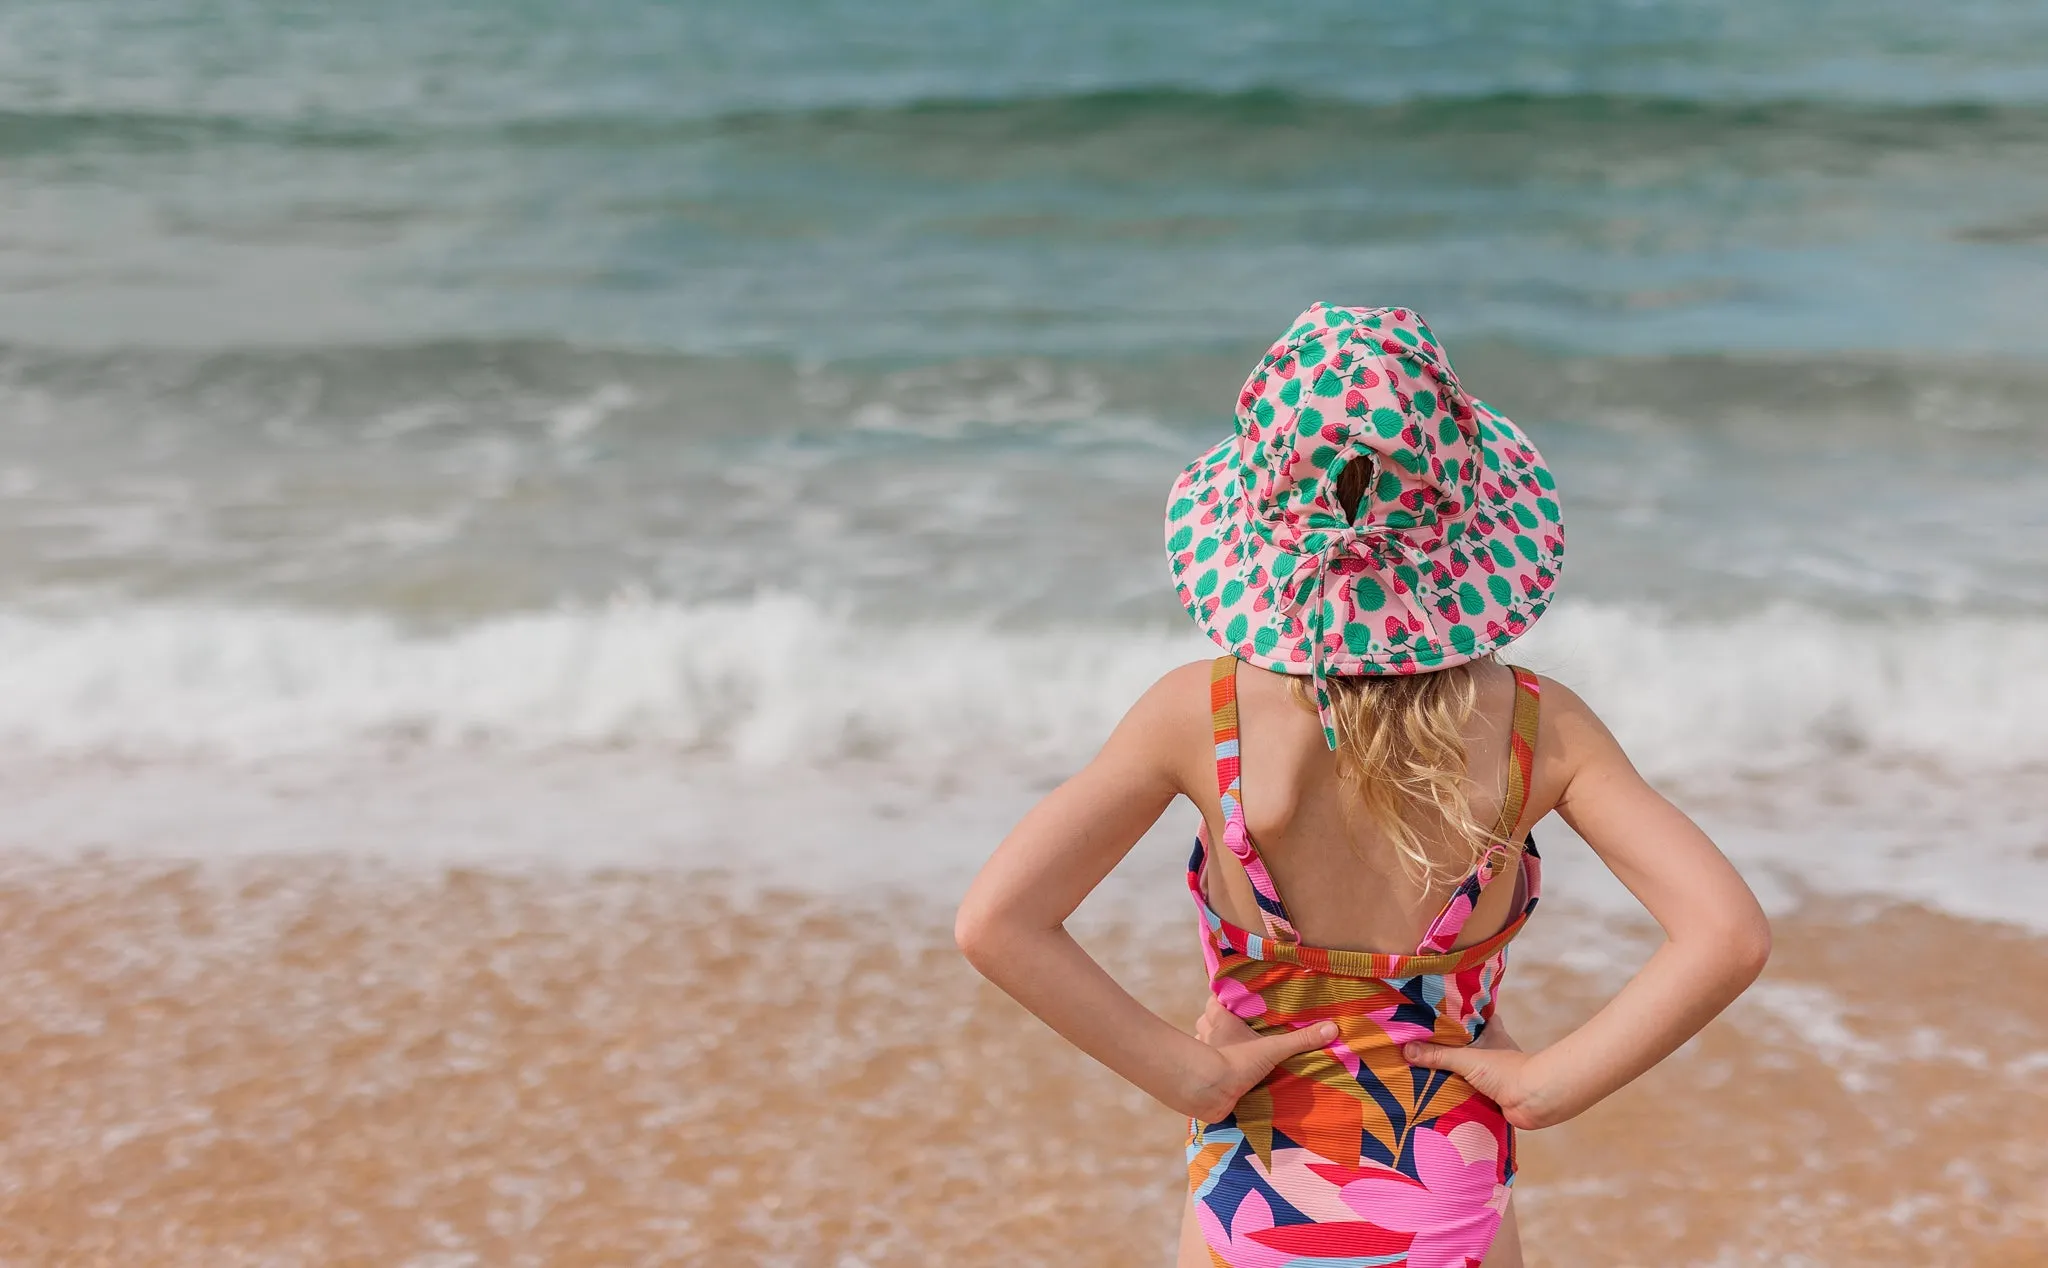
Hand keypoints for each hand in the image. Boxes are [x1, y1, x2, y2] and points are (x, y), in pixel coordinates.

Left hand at [1186, 994, 1335, 1121]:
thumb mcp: (1273, 1049)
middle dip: (1220, 1023)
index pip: (1215, 999)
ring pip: (1205, 1041)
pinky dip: (1215, 1065)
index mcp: (1220, 1019)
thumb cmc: (1237, 1061)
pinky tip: (1229, 1070)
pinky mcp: (1200, 1075)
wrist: (1211, 1093)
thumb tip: (1332, 1028)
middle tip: (1241, 1026)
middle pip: (1207, 1020)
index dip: (1224, 999)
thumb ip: (1300, 1040)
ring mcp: (1202, 1054)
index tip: (1237, 1001)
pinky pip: (1207, 1065)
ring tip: (1236, 1047)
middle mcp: (1207, 1033)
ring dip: (1216, 1044)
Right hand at [1403, 1016, 1560, 1129]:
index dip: (1457, 1011)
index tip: (1435, 1009)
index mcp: (1490, 1032)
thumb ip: (1438, 1055)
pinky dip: (1453, 1090)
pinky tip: (1433, 1091)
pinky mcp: (1489, 1092)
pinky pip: (1466, 1088)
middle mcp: (1491, 1049)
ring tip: (1418, 1064)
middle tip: (1418, 1039)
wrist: (1533, 1102)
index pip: (1473, 1014)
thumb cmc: (1507, 1071)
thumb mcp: (1468, 1058)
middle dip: (1446, 1043)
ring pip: (1465, 1066)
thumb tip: (1406, 1049)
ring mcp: (1491, 1071)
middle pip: (1465, 1041)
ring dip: (1449, 1069)